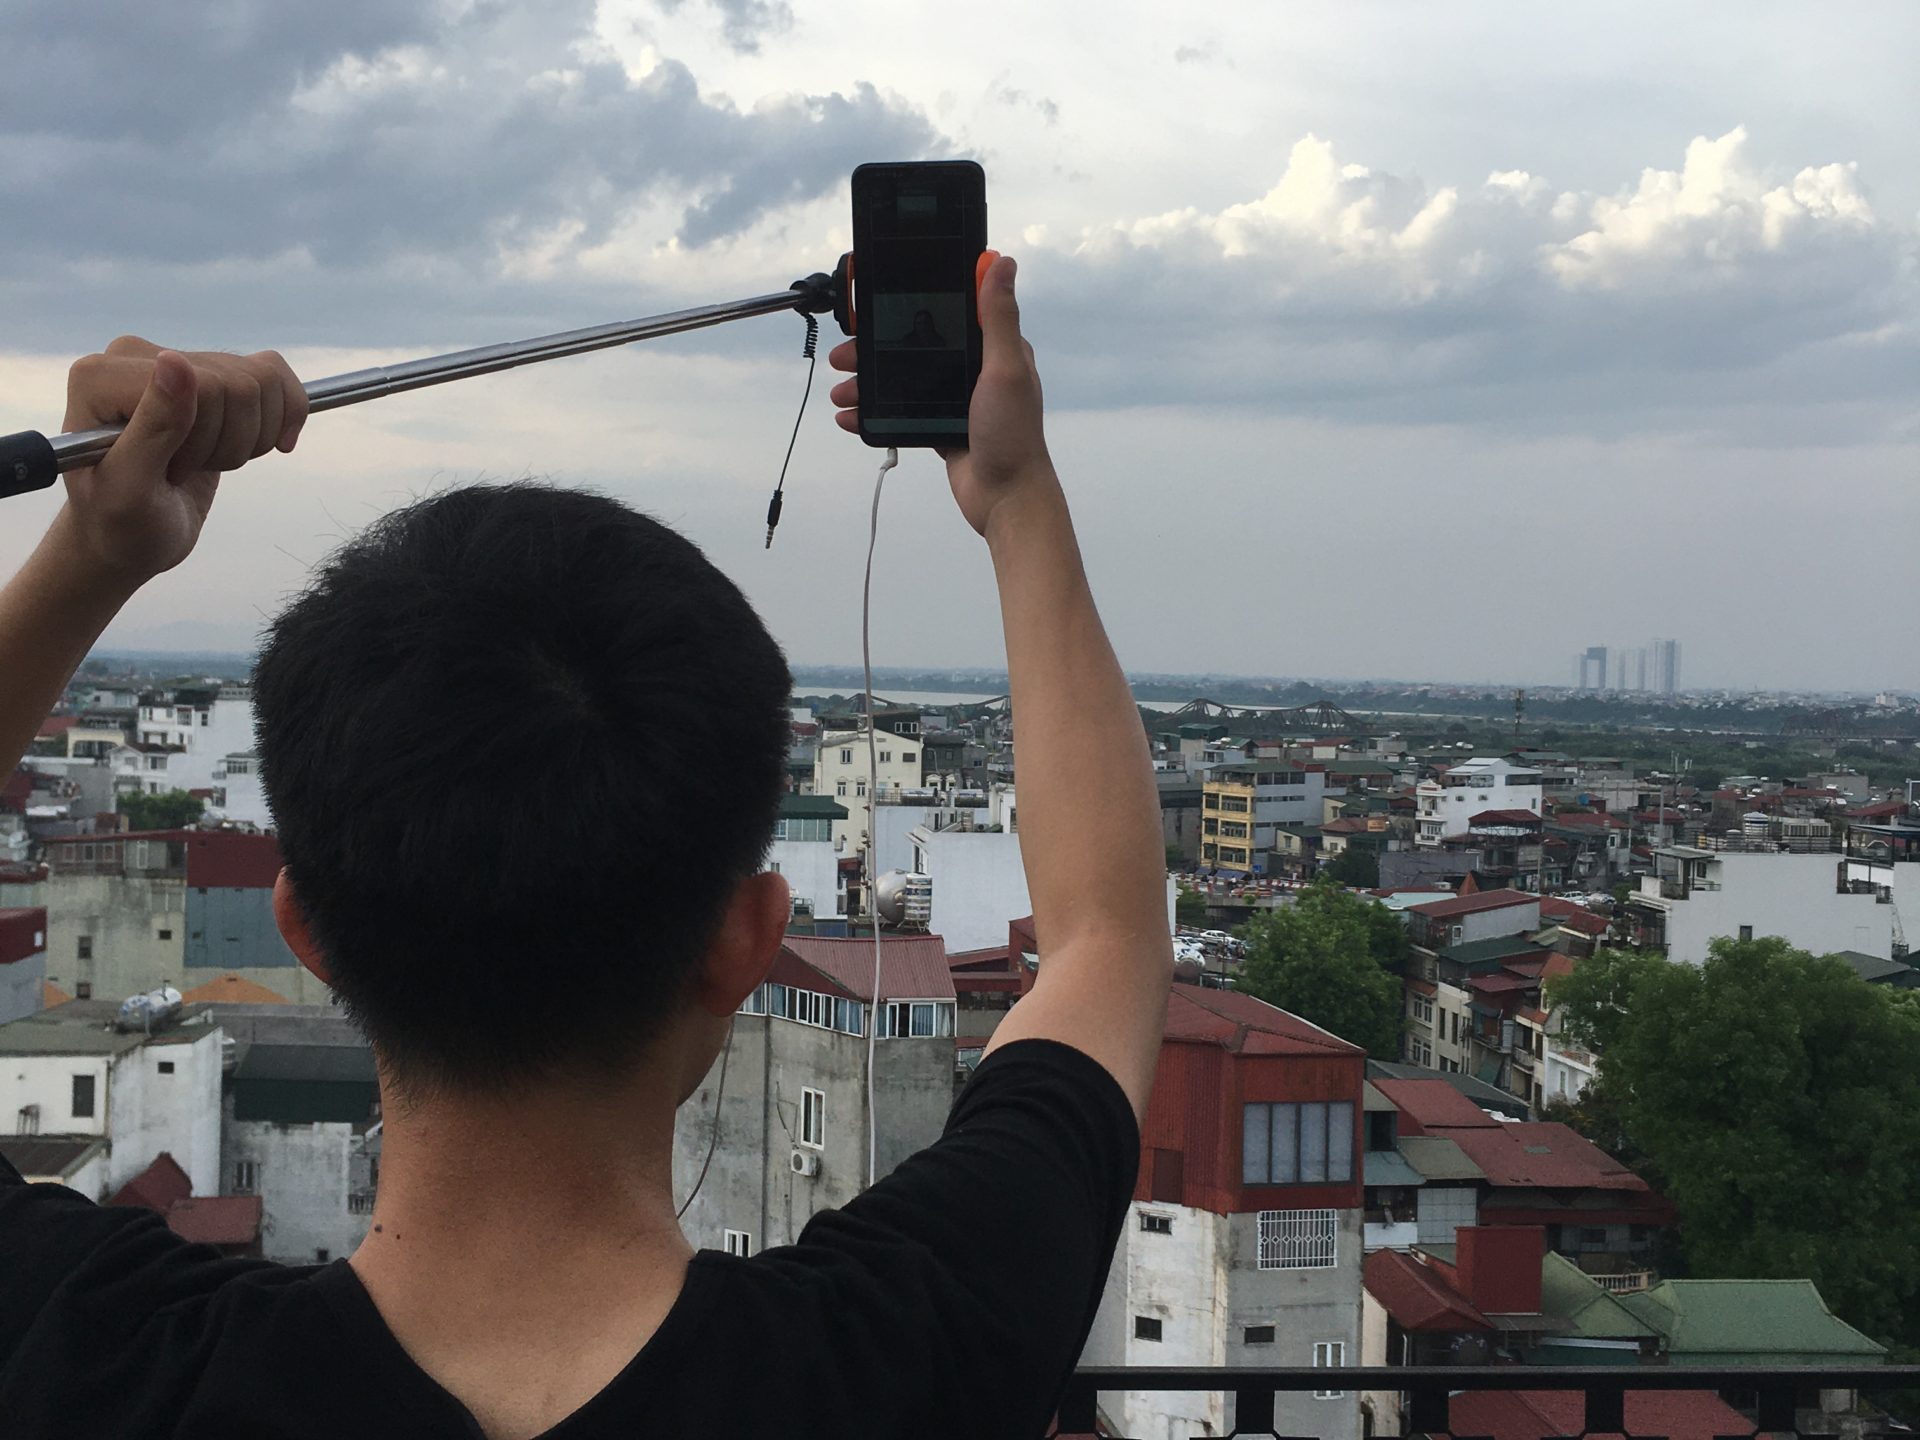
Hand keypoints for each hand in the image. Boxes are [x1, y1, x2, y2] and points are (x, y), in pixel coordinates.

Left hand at [58, 337, 306, 585]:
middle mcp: (136, 356)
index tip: (169, 473)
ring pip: (262, 380)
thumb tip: (174, 359)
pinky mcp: (209, 377)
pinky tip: (270, 442)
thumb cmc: (119, 524)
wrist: (131, 538)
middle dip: (229, 442)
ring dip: (251, 437)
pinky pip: (273, 374)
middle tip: (185, 471)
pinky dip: (287, 414)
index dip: (205, 439)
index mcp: (102, 376)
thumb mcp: (130, 489)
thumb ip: (152, 427)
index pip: (203, 384)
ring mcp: (176, 364)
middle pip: (237, 382)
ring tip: (206, 463)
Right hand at [830, 253, 1054, 536]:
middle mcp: (974, 369)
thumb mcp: (1005, 369)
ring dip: (868, 382)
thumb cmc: (1012, 434)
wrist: (1005, 498)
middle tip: (845, 354)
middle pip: (916, 345)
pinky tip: (851, 416)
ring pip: (902, 379)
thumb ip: (998, 317)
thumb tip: (1001, 260)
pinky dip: (874, 412)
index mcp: (994, 348)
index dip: (914, 300)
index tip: (877, 300)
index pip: (950, 310)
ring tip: (842, 390)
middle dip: (875, 348)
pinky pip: (900, 411)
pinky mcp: (940, 426)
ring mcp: (955, 399)